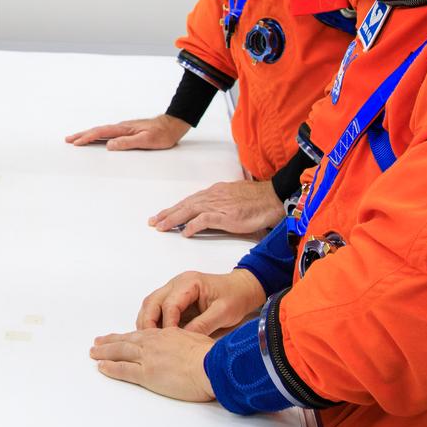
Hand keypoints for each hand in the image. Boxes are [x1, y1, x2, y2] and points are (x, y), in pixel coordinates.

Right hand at [64, 113, 186, 150]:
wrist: (172, 125)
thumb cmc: (162, 134)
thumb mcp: (146, 140)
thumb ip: (128, 143)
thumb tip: (109, 145)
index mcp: (124, 129)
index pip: (101, 133)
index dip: (87, 138)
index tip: (75, 142)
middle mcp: (121, 127)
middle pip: (97, 130)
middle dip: (82, 135)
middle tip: (68, 140)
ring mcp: (123, 128)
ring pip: (101, 132)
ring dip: (88, 135)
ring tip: (76, 139)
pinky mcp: (127, 131)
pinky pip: (107, 133)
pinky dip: (97, 136)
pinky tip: (95, 139)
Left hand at [90, 329, 215, 401]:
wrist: (211, 365)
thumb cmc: (212, 355)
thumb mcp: (198, 341)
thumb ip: (187, 342)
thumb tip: (187, 347)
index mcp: (167, 335)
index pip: (142, 335)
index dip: (128, 336)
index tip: (118, 336)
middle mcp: (154, 344)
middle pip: (126, 342)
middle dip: (110, 342)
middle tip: (97, 343)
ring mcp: (149, 358)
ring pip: (120, 353)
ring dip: (105, 353)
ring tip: (93, 353)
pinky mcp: (147, 374)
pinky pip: (124, 370)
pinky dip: (111, 368)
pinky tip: (101, 368)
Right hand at [136, 268, 264, 334]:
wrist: (242, 289)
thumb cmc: (235, 298)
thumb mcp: (223, 312)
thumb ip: (203, 325)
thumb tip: (184, 340)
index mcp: (189, 283)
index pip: (169, 303)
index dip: (167, 323)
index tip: (169, 340)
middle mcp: (177, 283)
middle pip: (152, 301)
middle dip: (148, 322)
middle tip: (149, 343)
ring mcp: (173, 289)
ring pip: (150, 304)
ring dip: (147, 322)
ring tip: (149, 342)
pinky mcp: (174, 298)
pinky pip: (157, 309)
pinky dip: (154, 322)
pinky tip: (156, 337)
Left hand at [148, 179, 284, 236]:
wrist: (273, 197)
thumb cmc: (258, 200)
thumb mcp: (235, 201)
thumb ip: (222, 206)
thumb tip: (214, 215)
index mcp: (215, 193)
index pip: (190, 201)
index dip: (175, 208)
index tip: (163, 215)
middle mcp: (213, 197)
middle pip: (184, 205)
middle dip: (167, 213)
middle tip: (153, 221)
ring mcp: (218, 205)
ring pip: (189, 210)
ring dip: (173, 219)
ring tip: (161, 227)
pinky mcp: (226, 215)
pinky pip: (204, 220)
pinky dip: (192, 226)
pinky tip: (184, 232)